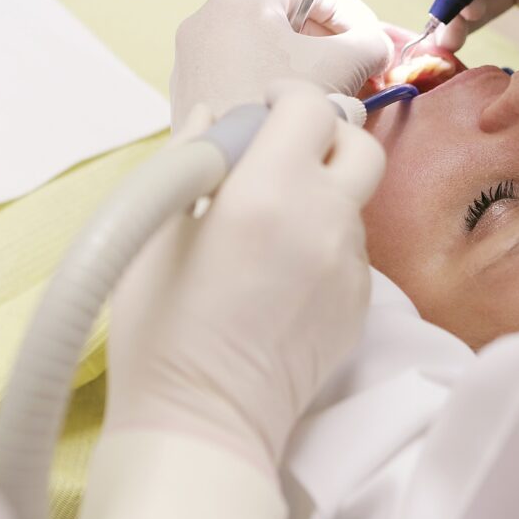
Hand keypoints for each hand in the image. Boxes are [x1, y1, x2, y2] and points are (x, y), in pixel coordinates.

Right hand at [106, 81, 384, 473]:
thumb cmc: (162, 332)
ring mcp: (352, 267)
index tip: (264, 107)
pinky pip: (354, 251)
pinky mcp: (361, 305)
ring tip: (273, 226)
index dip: (287, 97)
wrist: (205, 422)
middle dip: (326, 134)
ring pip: (356, 201)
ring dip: (324, 191)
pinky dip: (327, 240)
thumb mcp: (157, 235)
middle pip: (360, 145)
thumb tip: (212, 116)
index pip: (309, 109)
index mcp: (269, 194)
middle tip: (284, 154)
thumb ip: (192, 159)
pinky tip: (286, 273)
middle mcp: (326, 222)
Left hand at [169, 0, 392, 128]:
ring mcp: (192, 58)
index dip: (348, 9)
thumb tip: (378, 46)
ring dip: (302, 66)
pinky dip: (271, 84)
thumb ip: (370, 44)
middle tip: (359, 70)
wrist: (227, 172)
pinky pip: (240, 75)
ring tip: (330, 96)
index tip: (370, 39)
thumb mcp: (342, 68)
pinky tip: (293, 113)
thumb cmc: (280, 112)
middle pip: (282, 15)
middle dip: (328, 42)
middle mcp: (207, 20)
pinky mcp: (189, 93)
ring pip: (261, 48)